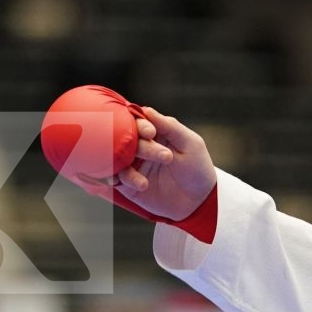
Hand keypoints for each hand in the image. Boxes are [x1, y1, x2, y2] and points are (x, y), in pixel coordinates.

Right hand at [109, 106, 216, 220]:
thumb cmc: (198, 168)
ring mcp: (132, 166)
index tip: (150, 133)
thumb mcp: (190, 144)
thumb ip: (170, 127)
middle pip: (126, 139)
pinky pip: (112, 178)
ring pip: (116, 159)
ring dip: (127, 169)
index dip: (140, 125)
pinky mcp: (127, 185)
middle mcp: (139, 148)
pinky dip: (113, 179)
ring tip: (145, 183)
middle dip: (142, 148)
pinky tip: (130, 185)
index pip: (137, 122)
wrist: (199, 201)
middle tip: (165, 157)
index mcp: (154, 134)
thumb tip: (147, 110)